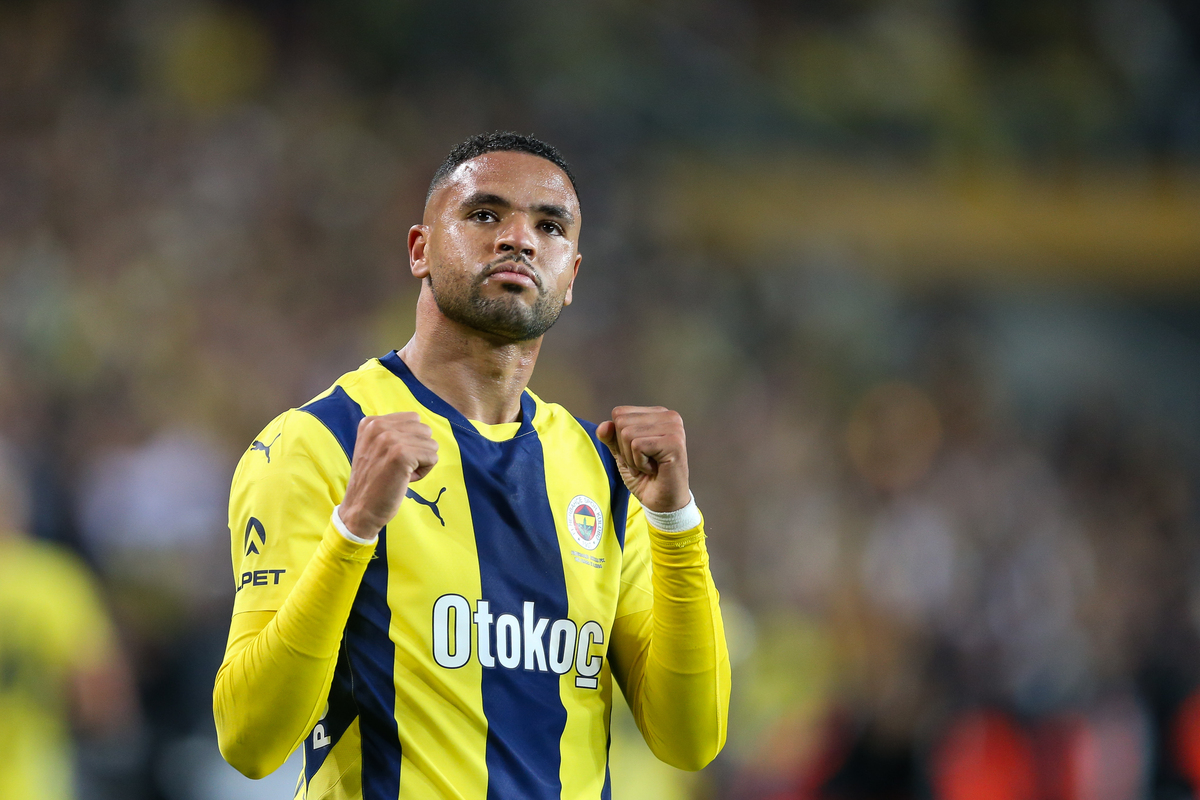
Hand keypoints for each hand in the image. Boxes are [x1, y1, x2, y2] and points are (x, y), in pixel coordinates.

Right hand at [340, 413, 438, 539]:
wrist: (361, 509)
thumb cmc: (374, 482)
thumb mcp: (375, 448)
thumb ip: (393, 432)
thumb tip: (424, 428)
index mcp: (371, 422)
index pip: (413, 420)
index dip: (410, 441)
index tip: (392, 458)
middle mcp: (378, 426)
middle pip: (424, 430)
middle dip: (418, 450)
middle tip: (398, 468)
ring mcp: (389, 439)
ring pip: (431, 444)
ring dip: (421, 462)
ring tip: (400, 474)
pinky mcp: (401, 455)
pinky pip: (432, 457)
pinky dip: (424, 471)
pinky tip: (405, 480)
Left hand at [596, 406, 689, 512]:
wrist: (663, 502)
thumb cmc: (646, 477)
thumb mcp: (622, 454)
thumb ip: (611, 438)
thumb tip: (603, 426)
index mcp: (658, 413)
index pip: (619, 413)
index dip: (619, 438)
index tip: (637, 453)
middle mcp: (669, 416)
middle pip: (621, 422)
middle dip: (624, 449)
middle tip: (642, 463)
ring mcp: (674, 428)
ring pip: (627, 434)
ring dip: (632, 458)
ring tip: (648, 467)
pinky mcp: (674, 442)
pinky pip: (637, 446)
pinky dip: (639, 463)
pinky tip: (654, 469)